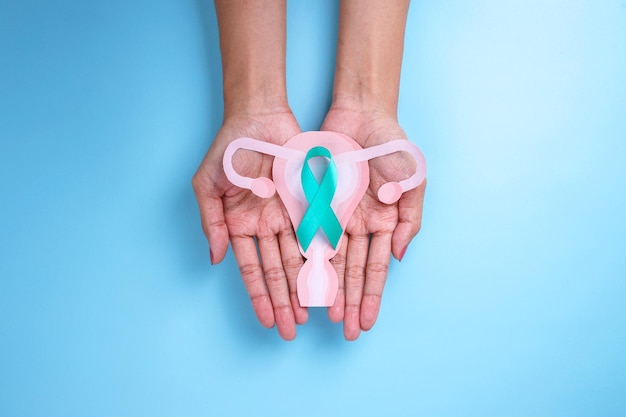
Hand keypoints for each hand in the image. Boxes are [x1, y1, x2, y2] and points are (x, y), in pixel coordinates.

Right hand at [192, 110, 307, 339]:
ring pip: (299, 259)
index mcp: (241, 225)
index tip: (266, 321)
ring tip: (312, 315)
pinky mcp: (310, 201)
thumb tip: (216, 260)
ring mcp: (289, 215)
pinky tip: (328, 280)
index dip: (259, 296)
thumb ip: (212, 223)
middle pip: (277, 272)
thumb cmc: (228, 148)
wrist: (258, 116)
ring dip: (305, 287)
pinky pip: (318, 233)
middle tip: (291, 331)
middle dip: (284, 302)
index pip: (251, 269)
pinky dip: (323, 257)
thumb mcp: (207, 186)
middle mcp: (267, 225)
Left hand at [321, 107, 425, 339]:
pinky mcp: (314, 202)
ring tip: (323, 316)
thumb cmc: (393, 146)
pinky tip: (305, 282)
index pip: (375, 268)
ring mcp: (336, 215)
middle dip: (349, 302)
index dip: (370, 296)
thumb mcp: (413, 181)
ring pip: (330, 260)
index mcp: (384, 223)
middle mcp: (359, 225)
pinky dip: (307, 259)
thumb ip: (410, 220)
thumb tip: (399, 257)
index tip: (366, 323)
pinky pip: (309, 235)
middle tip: (345, 332)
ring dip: (327, 288)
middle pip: (352, 271)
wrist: (363, 114)